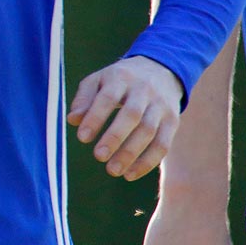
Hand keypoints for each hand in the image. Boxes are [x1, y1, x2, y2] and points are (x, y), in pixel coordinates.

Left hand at [67, 55, 181, 179]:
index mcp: (121, 78)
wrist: (160, 70)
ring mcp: (160, 106)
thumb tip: (72, 120)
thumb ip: (84, 99)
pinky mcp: (173, 121)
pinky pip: (163, 144)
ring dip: (131, 154)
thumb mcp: (98, 80)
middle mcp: (143, 91)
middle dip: (115, 137)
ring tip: (113, 171)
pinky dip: (148, 161)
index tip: (82, 138)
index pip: (107, 98)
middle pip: (132, 115)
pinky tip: (131, 174)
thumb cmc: (119, 80)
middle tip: (98, 157)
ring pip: (149, 131)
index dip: (95, 118)